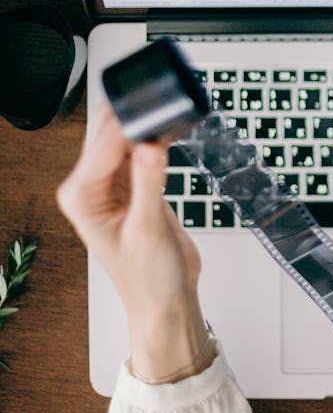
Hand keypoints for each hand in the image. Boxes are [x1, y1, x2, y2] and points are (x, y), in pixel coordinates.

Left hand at [57, 102, 210, 381]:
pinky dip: (154, 139)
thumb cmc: (148, 279)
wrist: (166, 299)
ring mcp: (110, 182)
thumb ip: (148, 183)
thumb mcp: (148, 230)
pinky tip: (169, 138)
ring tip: (170, 129)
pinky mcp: (132, 182)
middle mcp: (89, 186)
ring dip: (146, 129)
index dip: (131, 125)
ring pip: (124, 135)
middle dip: (136, 121)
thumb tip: (150, 144)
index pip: (103, 144)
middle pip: (108, 132)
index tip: (158, 113)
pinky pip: (139, 147)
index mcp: (81, 195)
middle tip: (166, 118)